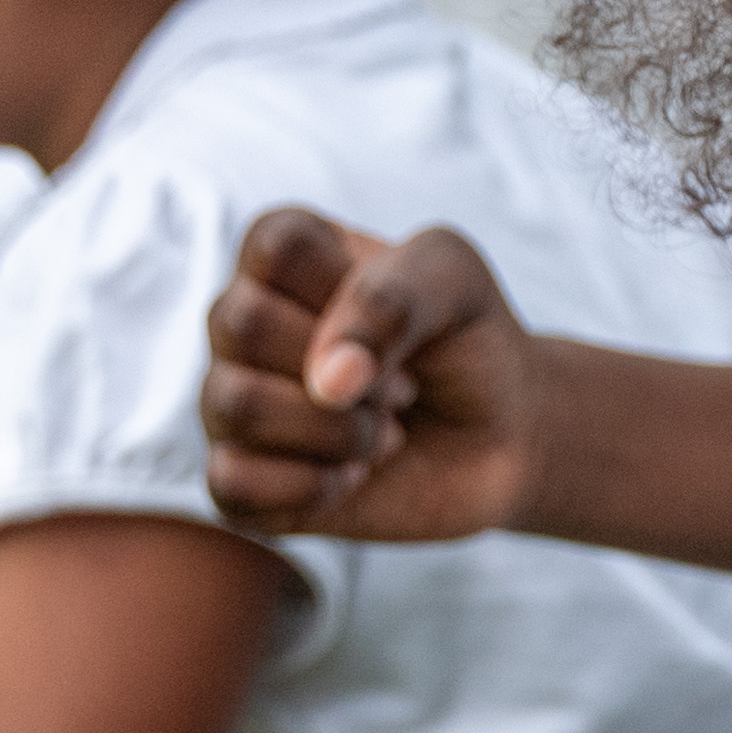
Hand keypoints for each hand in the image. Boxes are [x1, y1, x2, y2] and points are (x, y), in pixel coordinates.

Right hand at [201, 211, 545, 539]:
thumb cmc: (466, 344)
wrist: (500, 437)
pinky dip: (311, 486)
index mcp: (284, 256)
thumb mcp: (456, 282)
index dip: (348, 289)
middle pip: (244, 324)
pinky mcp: (240, 480)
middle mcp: (242, 325)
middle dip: (351, 366)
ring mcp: (232, 401)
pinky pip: (231, 484)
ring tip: (386, 432)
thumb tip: (326, 380)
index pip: (274, 246)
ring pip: (236, 404)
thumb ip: (393, 296)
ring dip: (338, 429)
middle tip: (403, 385)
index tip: (399, 315)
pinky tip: (354, 476)